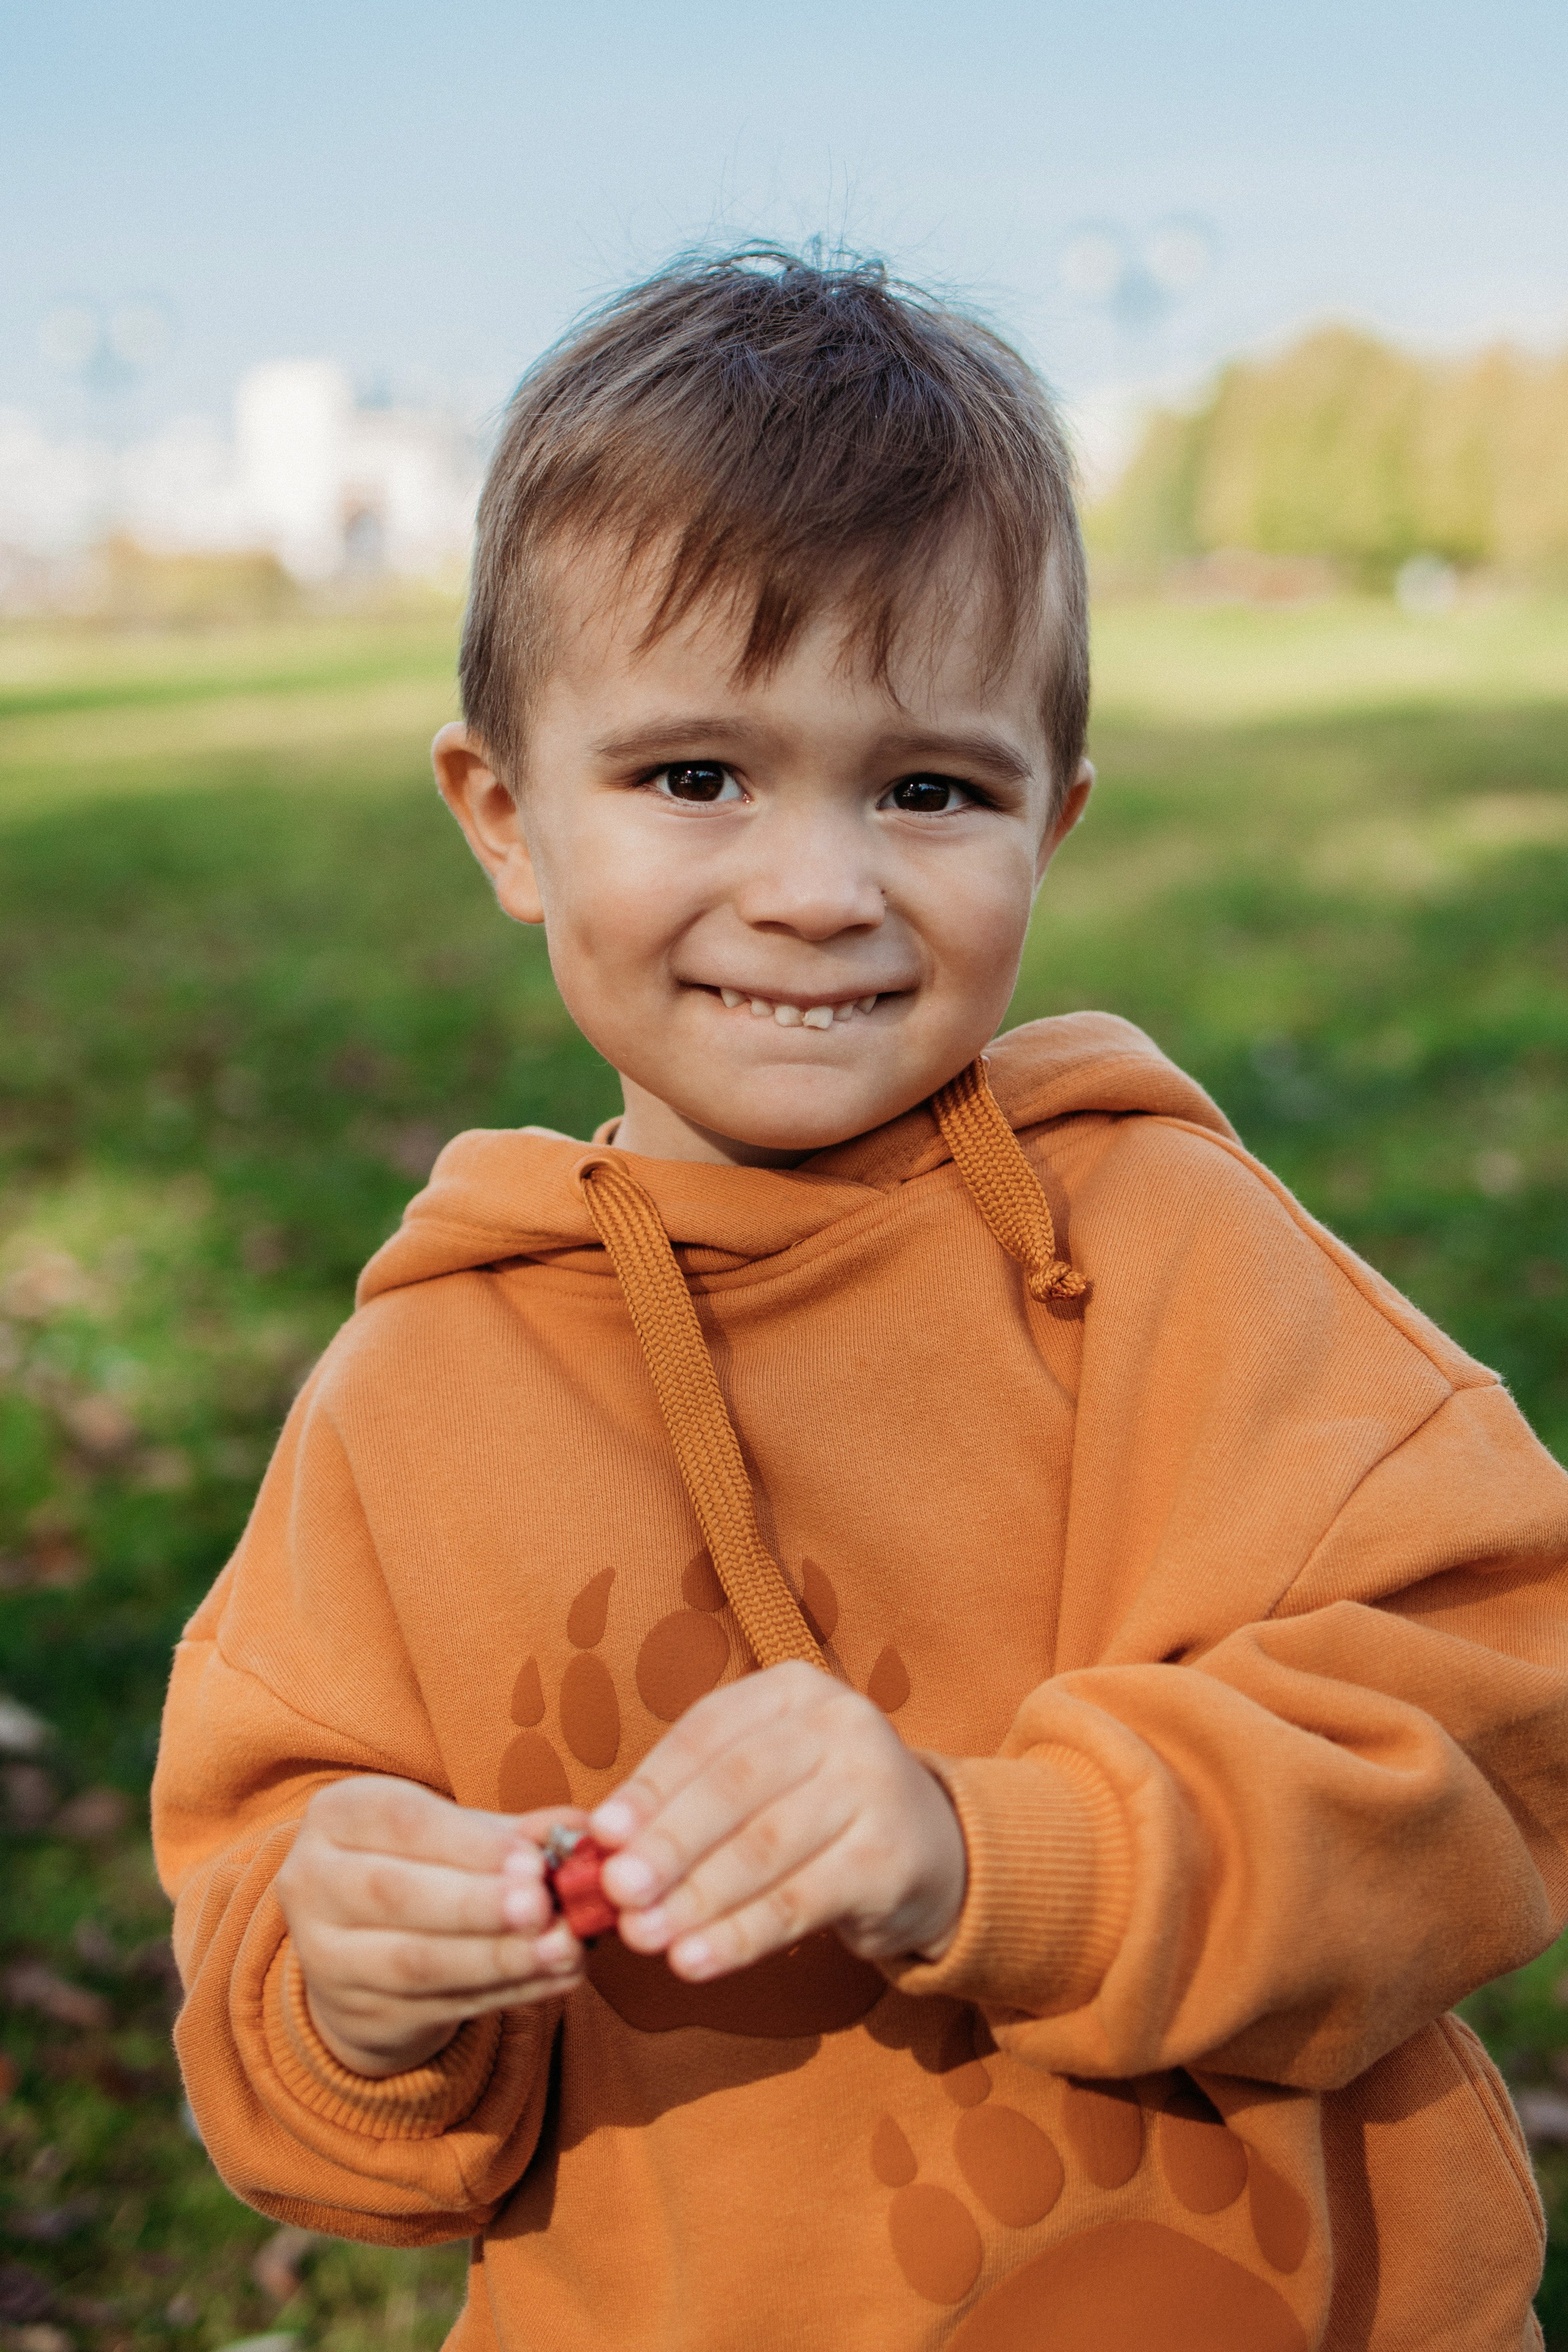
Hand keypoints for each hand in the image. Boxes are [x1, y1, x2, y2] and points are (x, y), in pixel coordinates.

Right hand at [276, 1776, 587, 2077]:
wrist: (363, 1951)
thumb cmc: (423, 1868)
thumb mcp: (461, 1837)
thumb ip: (517, 1834)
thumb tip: (584, 1830)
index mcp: (336, 1816)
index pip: (400, 1822)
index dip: (468, 1845)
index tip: (533, 1861)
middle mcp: (312, 1882)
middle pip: (394, 1893)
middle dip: (476, 1904)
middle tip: (542, 1907)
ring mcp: (325, 1956)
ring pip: (413, 1961)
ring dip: (497, 1957)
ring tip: (563, 1948)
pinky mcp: (357, 2013)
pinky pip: (436, 2004)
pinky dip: (503, 1992)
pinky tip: (553, 1978)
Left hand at [588, 1662, 966, 1981]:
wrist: (930, 1849)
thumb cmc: (816, 1810)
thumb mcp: (761, 1780)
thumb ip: (688, 1799)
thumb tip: (600, 1842)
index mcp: (793, 1690)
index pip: (707, 1732)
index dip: (650, 1785)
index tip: (600, 1834)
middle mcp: (841, 1722)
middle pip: (734, 1787)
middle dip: (667, 1844)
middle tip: (614, 1891)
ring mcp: (874, 1786)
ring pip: (764, 1847)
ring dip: (695, 1898)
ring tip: (644, 1936)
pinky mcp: (891, 1858)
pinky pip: (800, 1902)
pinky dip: (741, 1936)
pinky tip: (696, 1961)